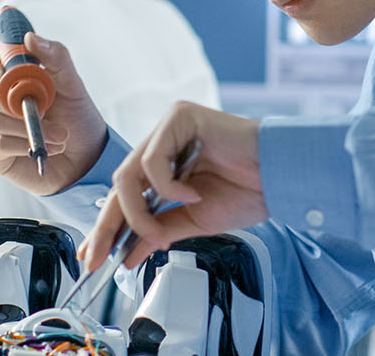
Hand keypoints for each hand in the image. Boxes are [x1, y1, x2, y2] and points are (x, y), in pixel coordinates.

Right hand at [0, 32, 108, 194]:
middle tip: (43, 109)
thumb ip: (56, 57)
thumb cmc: (76, 118)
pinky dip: (23, 144)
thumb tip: (30, 37)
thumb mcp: (72, 84)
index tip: (4, 76)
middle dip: (13, 102)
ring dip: (27, 127)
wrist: (86, 157)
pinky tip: (44, 148)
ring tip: (59, 135)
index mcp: (9, 79)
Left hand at [79, 101, 267, 271]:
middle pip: (118, 185)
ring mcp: (169, 128)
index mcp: (165, 166)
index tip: (93, 257)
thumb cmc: (248, 191)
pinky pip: (153, 160)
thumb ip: (159, 232)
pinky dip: (168, 186)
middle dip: (107, 225)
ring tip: (161, 232)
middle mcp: (162, 143)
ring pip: (128, 174)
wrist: (281, 177)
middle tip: (99, 255)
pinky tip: (193, 194)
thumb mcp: (193, 221)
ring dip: (139, 212)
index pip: (125, 196)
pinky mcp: (180, 117)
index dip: (107, 227)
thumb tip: (128, 255)